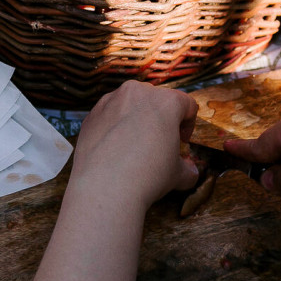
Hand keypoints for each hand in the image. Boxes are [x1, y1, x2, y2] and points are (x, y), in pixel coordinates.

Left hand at [70, 81, 199, 212]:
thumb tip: (189, 171)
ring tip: (135, 146)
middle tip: (160, 142)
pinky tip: (115, 149)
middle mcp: (136, 93)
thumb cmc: (147, 176)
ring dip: (136, 119)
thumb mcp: (177, 174)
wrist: (105, 188)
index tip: (182, 141)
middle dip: (161, 118)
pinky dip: (114, 127)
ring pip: (130, 104)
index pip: (186, 104)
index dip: (189, 124)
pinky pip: (109, 115)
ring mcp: (110, 101)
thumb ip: (187, 168)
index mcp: (165, 101)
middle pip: (156, 99)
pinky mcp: (91, 114)